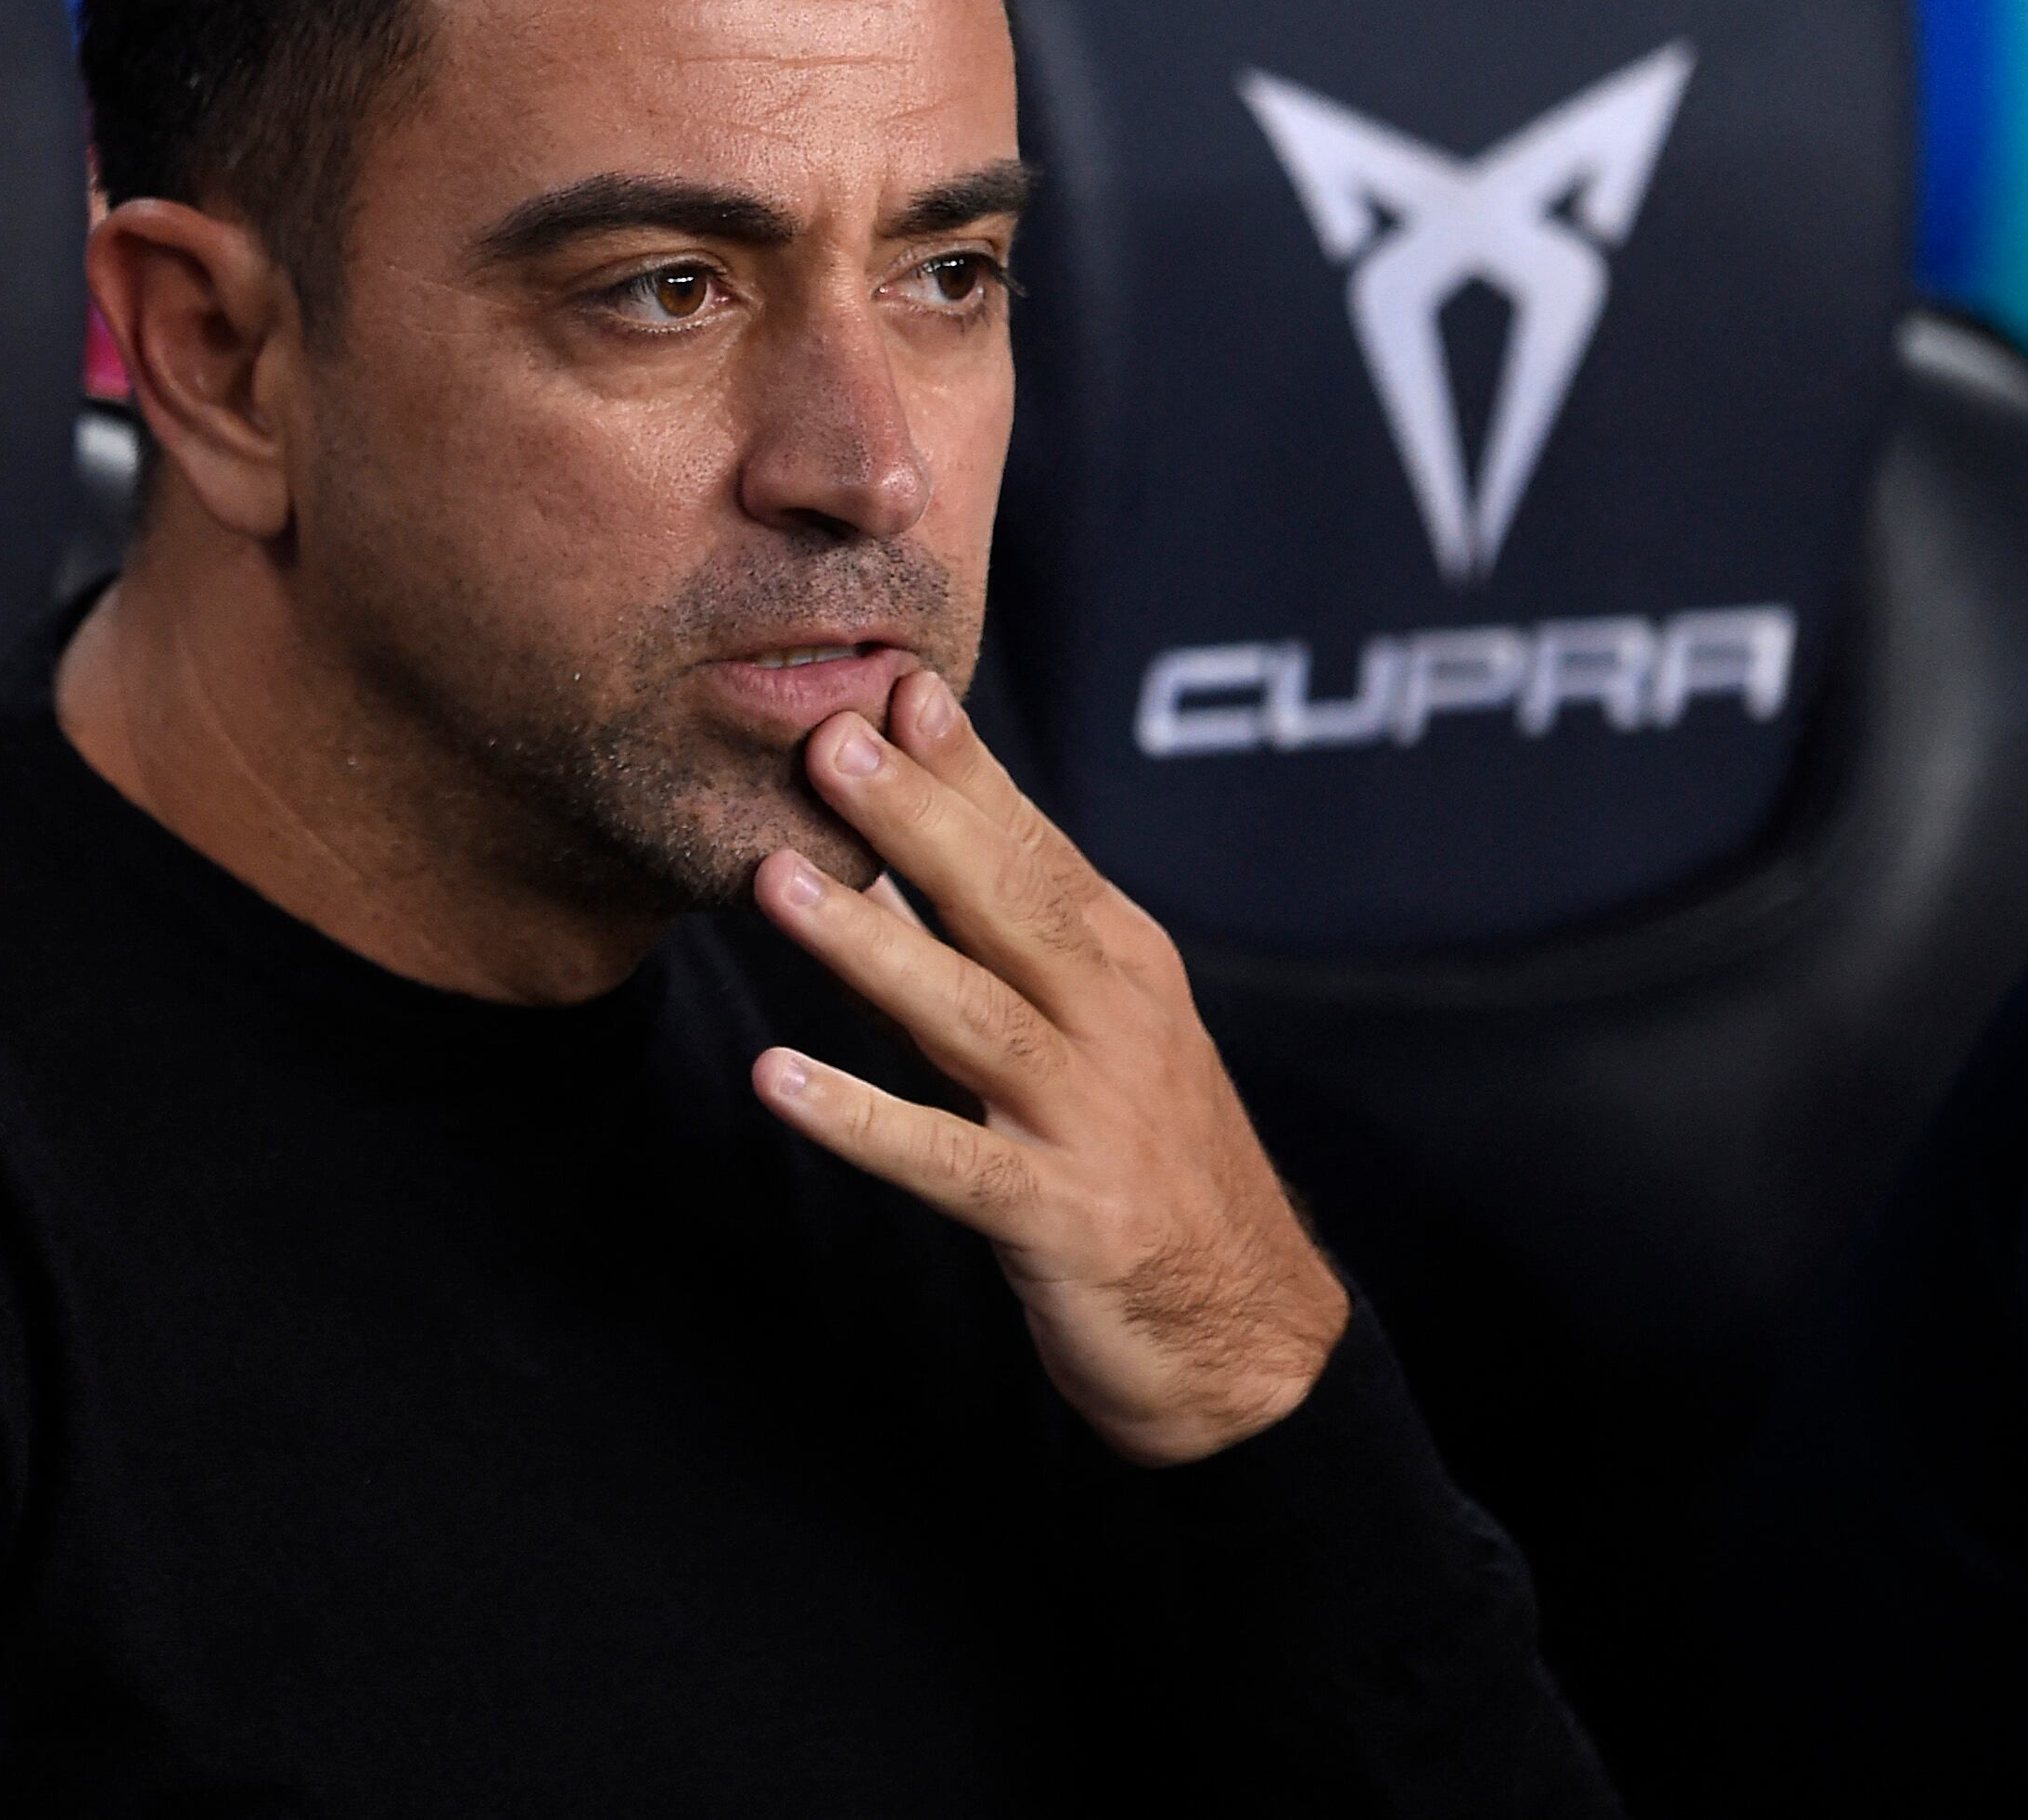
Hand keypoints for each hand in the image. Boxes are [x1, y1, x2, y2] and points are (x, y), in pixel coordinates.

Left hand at [749, 669, 1349, 1463]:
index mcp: (1121, 967)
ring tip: (776, 884)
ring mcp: (1087, 1118)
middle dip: (916, 819)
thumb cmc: (1151, 1167)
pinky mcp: (1059, 1216)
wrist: (1250, 1344)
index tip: (894, 682)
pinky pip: (946, 1160)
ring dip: (870, 946)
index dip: (965, 768)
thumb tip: (892, 848)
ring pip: (970, 1014)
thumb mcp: (1094, 1032)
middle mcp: (1112, 1023)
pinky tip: (778, 1084)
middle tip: (829, 739)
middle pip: (1008, 905)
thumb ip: (1001, 943)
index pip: (1036, 847)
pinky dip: (861, 1120)